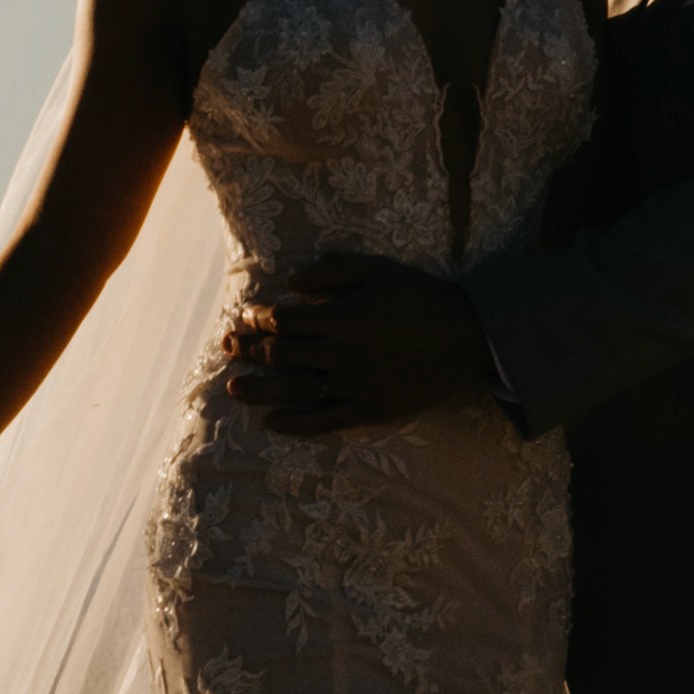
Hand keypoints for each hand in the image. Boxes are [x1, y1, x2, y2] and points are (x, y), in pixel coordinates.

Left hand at [226, 254, 492, 437]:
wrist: (466, 338)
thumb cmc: (420, 297)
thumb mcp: (378, 270)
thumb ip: (332, 270)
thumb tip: (289, 280)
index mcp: (342, 318)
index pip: (284, 321)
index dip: (259, 319)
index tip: (246, 317)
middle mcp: (342, 355)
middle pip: (282, 354)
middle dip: (249, 349)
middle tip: (226, 346)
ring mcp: (354, 387)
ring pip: (294, 390)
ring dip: (259, 389)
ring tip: (232, 387)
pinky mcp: (369, 411)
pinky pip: (323, 421)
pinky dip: (294, 423)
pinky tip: (272, 422)